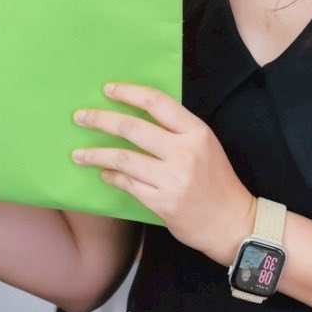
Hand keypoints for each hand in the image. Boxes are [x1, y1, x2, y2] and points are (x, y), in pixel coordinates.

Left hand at [72, 83, 255, 266]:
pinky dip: (112, 177)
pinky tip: (104, 174)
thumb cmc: (216, 180)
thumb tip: (135, 115)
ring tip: (78, 154)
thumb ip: (176, 130)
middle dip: (101, 120)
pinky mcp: (162, 202)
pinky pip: (128, 184)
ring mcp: (172, 178)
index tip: (107, 89)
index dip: (129, 93)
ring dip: (97, 154)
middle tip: (80, 117)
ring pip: (123, 158)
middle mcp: (184, 152)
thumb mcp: (204, 145)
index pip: (157, 103)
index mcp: (196, 132)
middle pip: (132, 128)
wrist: (232, 222)